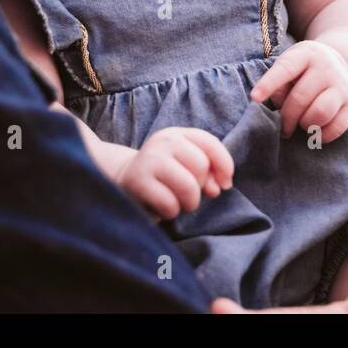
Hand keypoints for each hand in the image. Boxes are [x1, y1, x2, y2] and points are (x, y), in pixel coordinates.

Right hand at [114, 127, 233, 220]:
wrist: (123, 182)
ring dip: (189, 203)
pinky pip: (170, 204)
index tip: (225, 184)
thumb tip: (218, 188)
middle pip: (201, 166)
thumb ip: (207, 174)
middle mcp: (163, 141)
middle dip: (200, 188)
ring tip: (178, 202)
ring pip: (189, 186)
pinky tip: (162, 207)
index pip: (211, 143)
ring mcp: (149, 159)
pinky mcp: (137, 181)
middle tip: (187, 194)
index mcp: (178, 134)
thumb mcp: (186, 168)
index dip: (225, 165)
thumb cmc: (164, 177)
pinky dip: (171, 212)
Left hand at [250, 41, 347, 142]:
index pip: (285, 69)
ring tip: (302, 123)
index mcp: (306, 54)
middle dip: (286, 118)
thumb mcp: (290, 66)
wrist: (340, 64)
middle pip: (300, 98)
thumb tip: (280, 112)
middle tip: (283, 126)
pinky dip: (321, 135)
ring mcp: (342, 85)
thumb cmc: (304, 70)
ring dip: (305, 125)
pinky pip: (335, 127)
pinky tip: (315, 130)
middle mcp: (327, 67)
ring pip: (320, 114)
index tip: (254, 98)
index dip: (269, 84)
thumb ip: (280, 85)